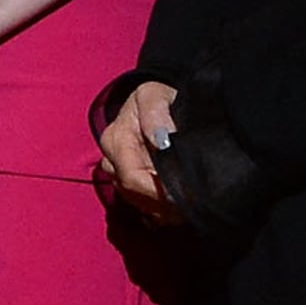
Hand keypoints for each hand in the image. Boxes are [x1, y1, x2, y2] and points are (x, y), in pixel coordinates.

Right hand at [101, 80, 182, 222]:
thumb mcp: (156, 95)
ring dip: (160, 207)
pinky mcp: (128, 179)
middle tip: (194, 203)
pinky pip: (139, 203)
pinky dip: (158, 208)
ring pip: (134, 201)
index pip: (131, 177)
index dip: (158, 192)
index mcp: (115, 139)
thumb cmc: (159, 97)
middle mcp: (111, 158)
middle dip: (160, 202)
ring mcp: (118, 171)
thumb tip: (161, 141)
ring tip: (189, 204)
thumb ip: (156, 115)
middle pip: (131, 193)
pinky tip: (177, 207)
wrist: (158, 100)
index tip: (188, 196)